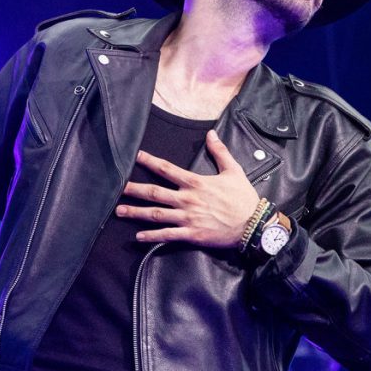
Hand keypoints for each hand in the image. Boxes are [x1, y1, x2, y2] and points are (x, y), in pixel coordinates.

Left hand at [116, 129, 259, 247]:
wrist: (253, 224)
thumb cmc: (243, 198)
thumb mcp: (233, 170)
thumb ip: (220, 152)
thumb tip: (211, 133)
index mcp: (195, 183)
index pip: (167, 169)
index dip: (150, 161)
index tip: (136, 156)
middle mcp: (187, 200)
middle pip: (155, 192)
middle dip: (135, 189)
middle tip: (118, 187)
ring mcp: (188, 218)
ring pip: (156, 214)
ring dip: (136, 212)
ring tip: (119, 211)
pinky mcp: (191, 234)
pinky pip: (167, 235)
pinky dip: (152, 236)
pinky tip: (138, 236)